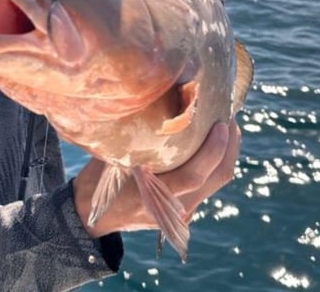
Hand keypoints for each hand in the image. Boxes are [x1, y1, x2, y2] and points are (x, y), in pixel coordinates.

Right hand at [73, 120, 241, 236]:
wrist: (89, 216)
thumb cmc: (95, 181)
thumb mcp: (108, 159)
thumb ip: (132, 142)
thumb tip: (150, 103)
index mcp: (151, 197)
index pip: (194, 176)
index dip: (212, 151)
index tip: (221, 124)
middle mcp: (171, 208)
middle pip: (216, 179)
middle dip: (229, 147)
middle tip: (230, 117)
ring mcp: (179, 213)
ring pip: (215, 184)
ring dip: (224, 154)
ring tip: (225, 125)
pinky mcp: (182, 212)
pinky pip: (206, 186)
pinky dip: (212, 164)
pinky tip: (210, 144)